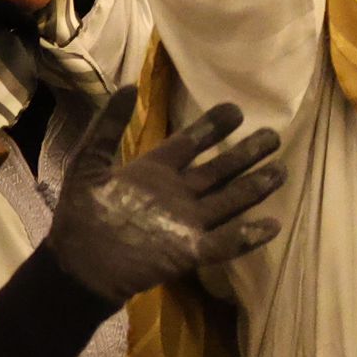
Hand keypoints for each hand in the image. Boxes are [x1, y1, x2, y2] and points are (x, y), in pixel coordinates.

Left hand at [45, 88, 282, 303]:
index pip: (192, 142)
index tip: (236, 110)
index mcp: (157, 171)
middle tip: (272, 135)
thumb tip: (129, 86)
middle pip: (221, 169)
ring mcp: (187, 222)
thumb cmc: (80, 218)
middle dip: (247, 153)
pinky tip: (273, 225)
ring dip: (256, 187)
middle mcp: (179, 193)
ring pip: (231, 201)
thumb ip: (107, 128)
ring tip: (281, 171)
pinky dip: (248, 236)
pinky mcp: (189, 251)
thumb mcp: (87, 166)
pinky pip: (224, 243)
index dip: (213, 126)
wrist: (75, 269)